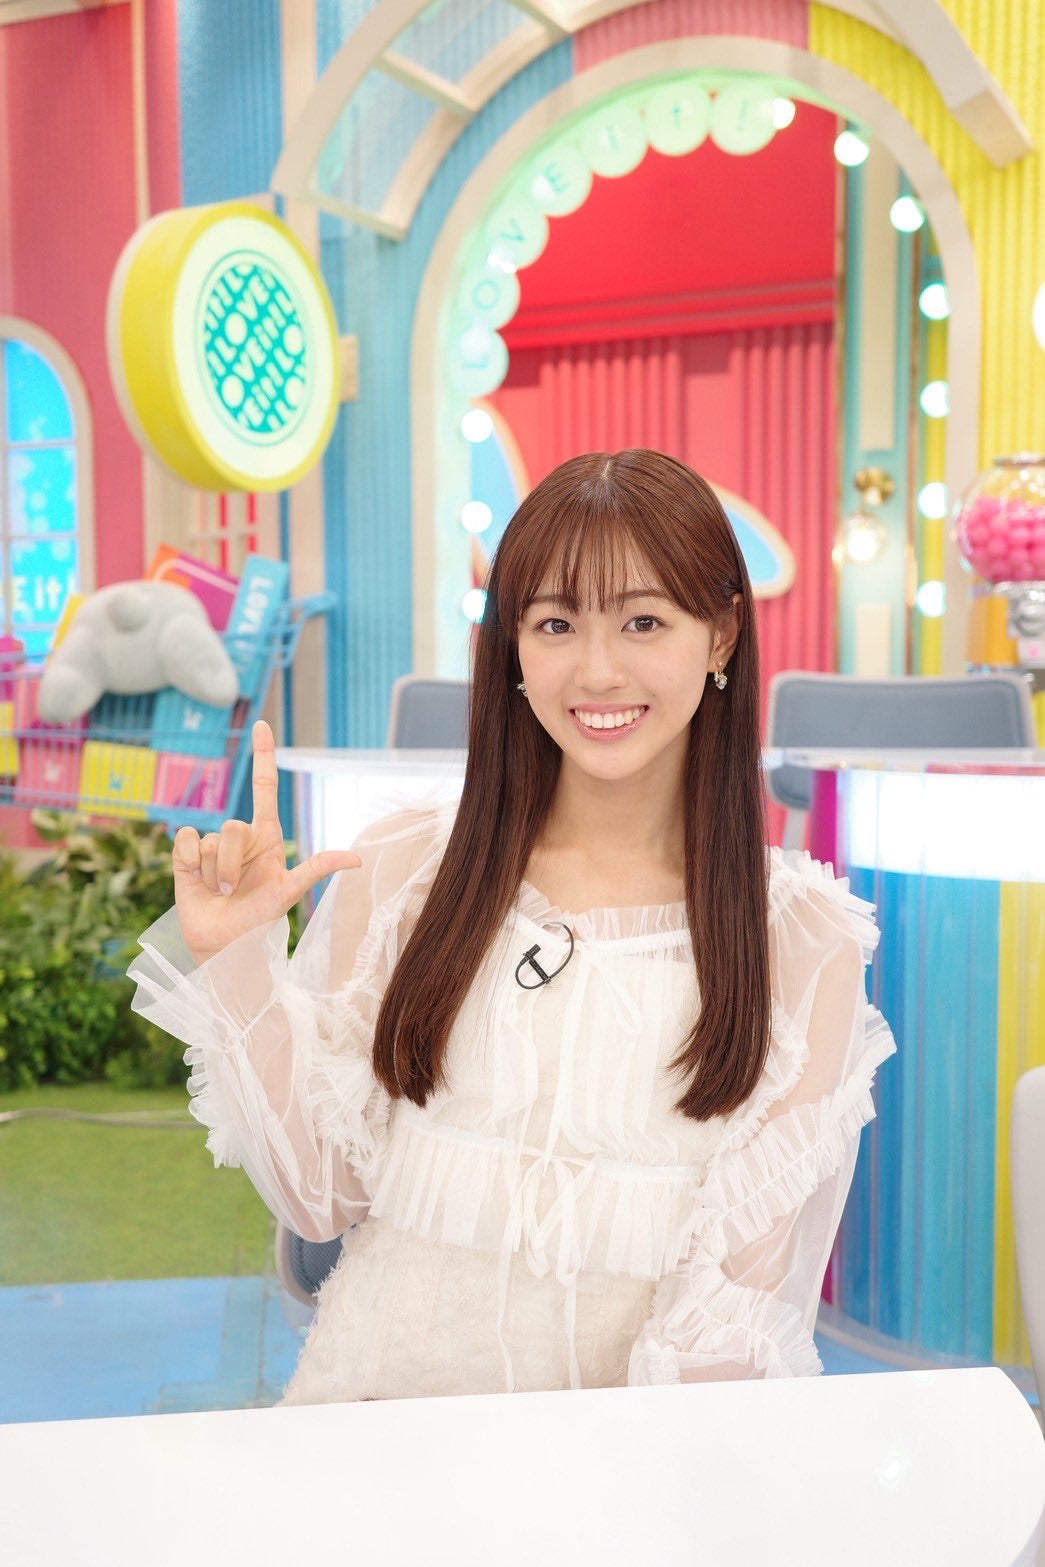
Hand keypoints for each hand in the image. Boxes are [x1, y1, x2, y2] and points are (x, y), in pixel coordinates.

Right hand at [172, 720, 361, 962]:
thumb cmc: (261, 919)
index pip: (264, 786)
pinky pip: (183, 839)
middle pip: (234, 825)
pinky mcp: (185, 856)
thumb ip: (317, 870)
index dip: (263, 754)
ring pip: (210, 837)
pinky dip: (189, 861)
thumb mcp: (289, 892)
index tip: (262, 723)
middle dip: (234, 861)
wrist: (225, 945)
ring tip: (220, 891)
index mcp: (267, 836)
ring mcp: (212, 845)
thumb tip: (358, 859)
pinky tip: (196, 880)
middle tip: (236, 887)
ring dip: (214, 871)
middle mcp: (240, 837)